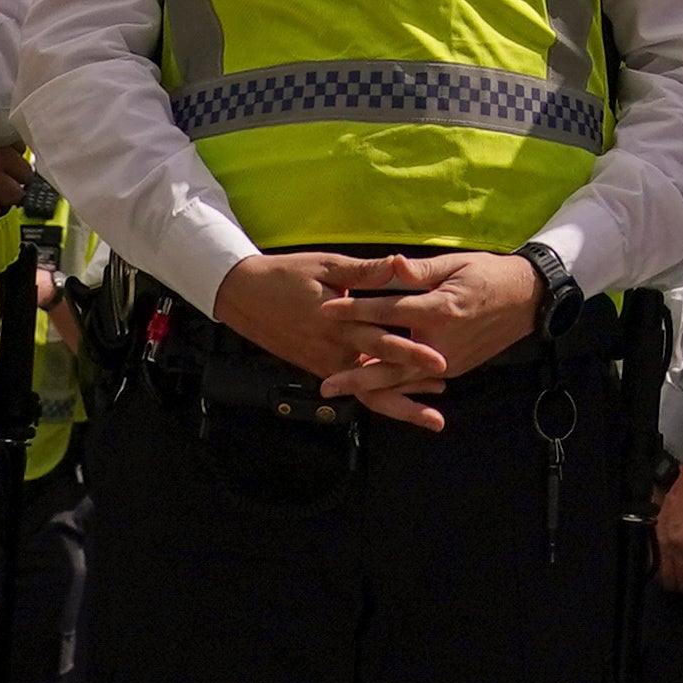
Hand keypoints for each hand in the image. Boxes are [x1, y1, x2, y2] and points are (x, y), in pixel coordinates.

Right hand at [203, 254, 454, 424]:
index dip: (411, 355)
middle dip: (409, 400)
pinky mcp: (317, 366)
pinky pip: (351, 386)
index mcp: (338, 323)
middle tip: (438, 419)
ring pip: (364, 393)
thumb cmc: (286, 274)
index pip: (381, 344)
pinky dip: (376, 393)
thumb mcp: (327, 266)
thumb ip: (365, 271)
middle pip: (375, 384)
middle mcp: (332, 350)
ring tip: (429, 416)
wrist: (243, 294)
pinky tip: (400, 395)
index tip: (440, 364)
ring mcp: (323, 363)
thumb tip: (399, 263)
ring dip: (396, 404)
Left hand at [317, 250, 546, 418]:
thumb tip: (390, 263)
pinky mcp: (455, 369)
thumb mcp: (456, 265)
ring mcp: (449, 361)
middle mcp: (441, 342)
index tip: (326, 312)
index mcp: (439, 310)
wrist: (527, 300)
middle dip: (355, 373)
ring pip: (402, 380)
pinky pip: (419, 381)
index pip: (388, 312)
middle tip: (325, 383)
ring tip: (341, 391)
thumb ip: (420, 270)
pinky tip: (373, 391)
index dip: (355, 312)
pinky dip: (395, 388)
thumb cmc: (489, 275)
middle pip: (390, 362)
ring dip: (370, 387)